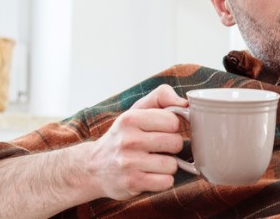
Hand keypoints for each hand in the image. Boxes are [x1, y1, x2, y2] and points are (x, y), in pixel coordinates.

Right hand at [81, 84, 186, 199]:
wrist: (93, 167)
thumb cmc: (124, 135)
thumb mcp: (137, 110)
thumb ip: (161, 97)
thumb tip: (186, 103)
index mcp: (130, 118)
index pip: (173, 121)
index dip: (171, 127)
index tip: (160, 130)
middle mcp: (128, 140)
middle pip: (176, 143)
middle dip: (171, 147)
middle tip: (157, 147)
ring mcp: (129, 163)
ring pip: (173, 165)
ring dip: (167, 165)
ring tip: (153, 162)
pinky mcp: (132, 183)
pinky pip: (167, 182)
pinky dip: (163, 180)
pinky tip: (151, 174)